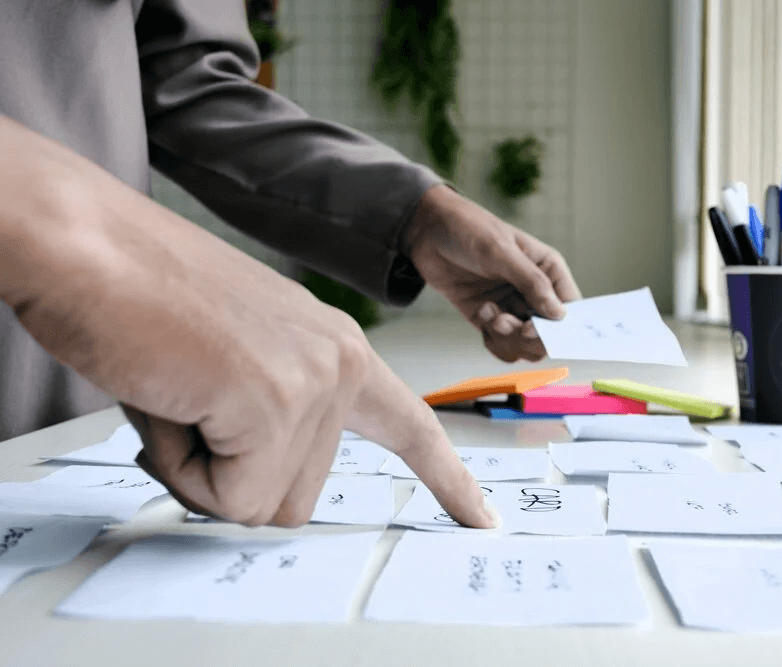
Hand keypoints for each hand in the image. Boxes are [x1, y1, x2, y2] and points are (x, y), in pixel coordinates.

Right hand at [0, 117, 491, 528]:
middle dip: (228, 477)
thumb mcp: (234, 368)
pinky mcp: (276, 402)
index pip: (408, 425)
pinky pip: (227, 496)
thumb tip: (258, 493)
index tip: (480, 518)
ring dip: (201, 470)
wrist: (89, 246)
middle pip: (298, 496)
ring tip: (178, 392)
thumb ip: (268, 424)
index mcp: (336, 348)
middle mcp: (342, 363)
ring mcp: (315, 383)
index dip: (444, 477)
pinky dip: (181, 466)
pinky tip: (171, 397)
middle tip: (186, 403)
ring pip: (261, 505)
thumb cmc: (144, 300)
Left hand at [406, 185, 581, 361]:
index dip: (561, 326)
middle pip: (548, 333)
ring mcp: (510, 305)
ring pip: (524, 344)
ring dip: (509, 338)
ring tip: (491, 315)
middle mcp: (533, 291)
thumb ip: (531, 282)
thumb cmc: (469, 228)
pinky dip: (493, 340)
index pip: (570, 307)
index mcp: (547, 269)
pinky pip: (500, 343)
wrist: (426, 229)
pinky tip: (481, 313)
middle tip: (512, 324)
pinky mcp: (487, 316)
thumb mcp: (501, 251)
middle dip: (530, 336)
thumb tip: (559, 315)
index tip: (536, 327)